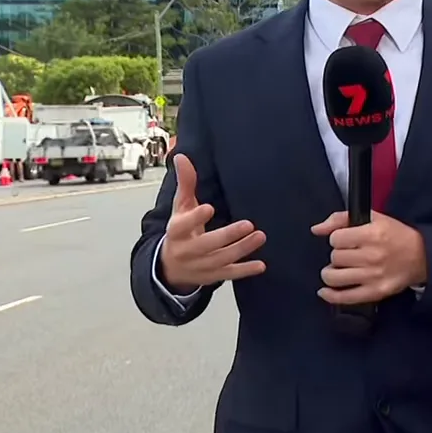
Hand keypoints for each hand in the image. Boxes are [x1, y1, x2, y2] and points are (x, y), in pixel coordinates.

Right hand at [158, 154, 265, 292]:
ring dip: (241, 249)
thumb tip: (182, 156)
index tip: (209, 208)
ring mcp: (200, 266)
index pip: (183, 225)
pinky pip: (229, 275)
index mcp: (176, 231)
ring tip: (260, 236)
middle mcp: (186, 250)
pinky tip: (261, 265)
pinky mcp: (212, 276)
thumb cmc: (180, 230)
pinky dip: (245, 271)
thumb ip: (185, 183)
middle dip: (228, 235)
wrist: (170, 267)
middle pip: (207, 244)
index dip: (195, 218)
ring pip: (221, 259)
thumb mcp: (180, 207)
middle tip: (249, 224)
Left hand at [311, 211, 426, 305]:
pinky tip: (325, 291)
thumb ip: (340, 219)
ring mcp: (373, 276)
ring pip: (334, 277)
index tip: (346, 240)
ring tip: (337, 270)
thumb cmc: (396, 235)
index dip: (338, 238)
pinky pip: (345, 297)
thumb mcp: (373, 218)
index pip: (336, 238)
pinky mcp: (375, 293)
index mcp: (372, 234)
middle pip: (335, 257)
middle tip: (348, 255)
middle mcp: (371, 256)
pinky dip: (330, 295)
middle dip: (337, 255)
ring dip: (331, 273)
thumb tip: (316, 229)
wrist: (422, 257)